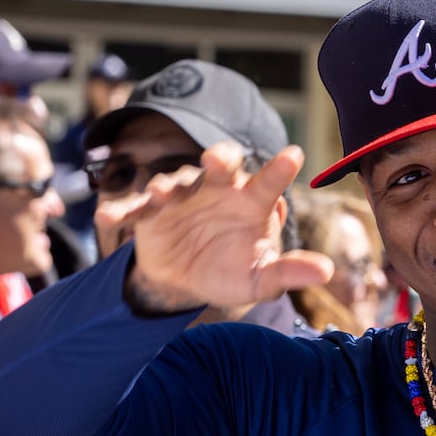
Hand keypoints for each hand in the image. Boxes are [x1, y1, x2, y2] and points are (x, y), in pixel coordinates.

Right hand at [125, 142, 333, 312]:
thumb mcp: (260, 279)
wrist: (186, 282)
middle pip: (219, 166)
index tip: (295, 153)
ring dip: (165, 186)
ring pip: (172, 183)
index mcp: (250, 203)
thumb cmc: (231, 271)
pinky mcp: (148, 213)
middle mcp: (216, 191)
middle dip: (218, 159)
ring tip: (160, 193)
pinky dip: (122, 210)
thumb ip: (289, 272)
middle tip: (217, 160)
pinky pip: (133, 208)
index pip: (268, 183)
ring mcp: (180, 198)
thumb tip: (326, 272)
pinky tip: (109, 218)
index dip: (280, 169)